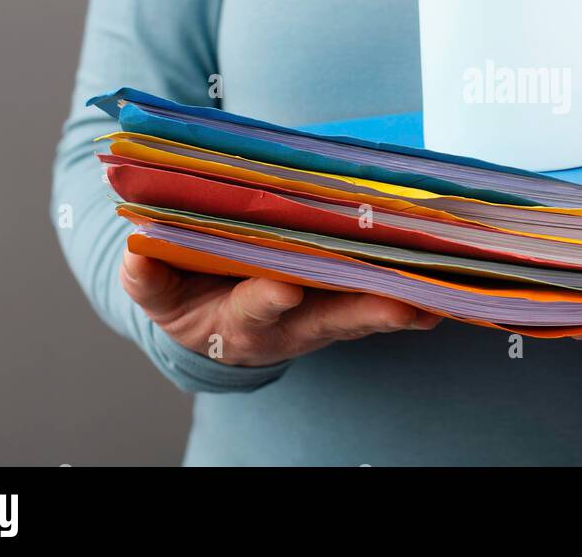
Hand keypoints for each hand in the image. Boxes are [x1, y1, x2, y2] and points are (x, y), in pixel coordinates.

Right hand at [120, 250, 440, 365]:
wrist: (213, 319)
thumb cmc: (189, 293)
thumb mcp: (159, 290)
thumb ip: (149, 277)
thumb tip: (136, 258)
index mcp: (239, 317)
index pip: (253, 309)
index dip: (265, 300)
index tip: (283, 289)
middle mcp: (290, 322)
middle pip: (330, 319)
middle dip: (365, 313)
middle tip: (401, 306)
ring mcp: (323, 315)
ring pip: (365, 312)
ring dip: (401, 307)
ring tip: (437, 299)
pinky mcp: (347, 302)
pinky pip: (384, 301)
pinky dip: (413, 301)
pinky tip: (445, 293)